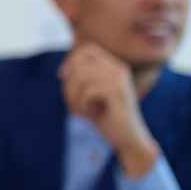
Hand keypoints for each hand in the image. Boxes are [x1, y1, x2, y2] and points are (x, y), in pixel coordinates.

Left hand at [59, 41, 159, 177]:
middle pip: (80, 64)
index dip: (71, 60)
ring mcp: (120, 80)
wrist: (128, 140)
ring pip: (81, 78)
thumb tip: (63, 71)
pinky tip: (88, 116)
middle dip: (68, 85)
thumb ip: (81, 79)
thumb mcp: (91, 95)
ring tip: (78, 112)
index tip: (62, 77)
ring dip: (73, 98)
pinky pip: (88, 91)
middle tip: (71, 104)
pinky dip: (81, 105)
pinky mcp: (118, 92)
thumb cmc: (106, 118)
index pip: (87, 49)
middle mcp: (119, 69)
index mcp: (115, 67)